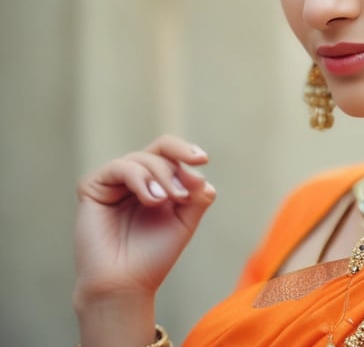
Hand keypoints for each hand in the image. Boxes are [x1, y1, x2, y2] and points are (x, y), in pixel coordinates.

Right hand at [73, 135, 215, 307]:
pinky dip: (139, 177)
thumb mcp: (186, 221)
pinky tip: (150, 198)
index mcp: (157, 182)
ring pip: (142, 158)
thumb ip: (198, 195)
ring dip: (160, 175)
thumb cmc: (154, 255)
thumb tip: (202, 176)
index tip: (202, 160)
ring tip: (166, 200)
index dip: (187, 151)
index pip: (171, 153)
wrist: (125, 283)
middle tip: (182, 195)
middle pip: (159, 149)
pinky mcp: (93, 187)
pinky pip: (119, 167)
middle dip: (175, 168)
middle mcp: (136, 178)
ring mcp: (113, 182)